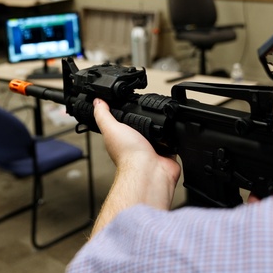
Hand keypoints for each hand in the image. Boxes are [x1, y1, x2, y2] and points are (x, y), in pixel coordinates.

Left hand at [89, 99, 181, 237]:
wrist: (149, 169)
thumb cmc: (129, 155)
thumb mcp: (111, 128)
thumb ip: (103, 115)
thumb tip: (97, 102)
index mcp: (123, 139)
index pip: (125, 123)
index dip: (127, 116)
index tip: (130, 107)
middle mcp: (138, 144)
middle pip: (145, 126)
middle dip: (149, 119)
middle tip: (150, 114)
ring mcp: (153, 149)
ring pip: (161, 132)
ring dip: (163, 127)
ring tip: (161, 123)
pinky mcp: (167, 152)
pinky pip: (174, 141)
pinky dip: (175, 136)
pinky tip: (171, 132)